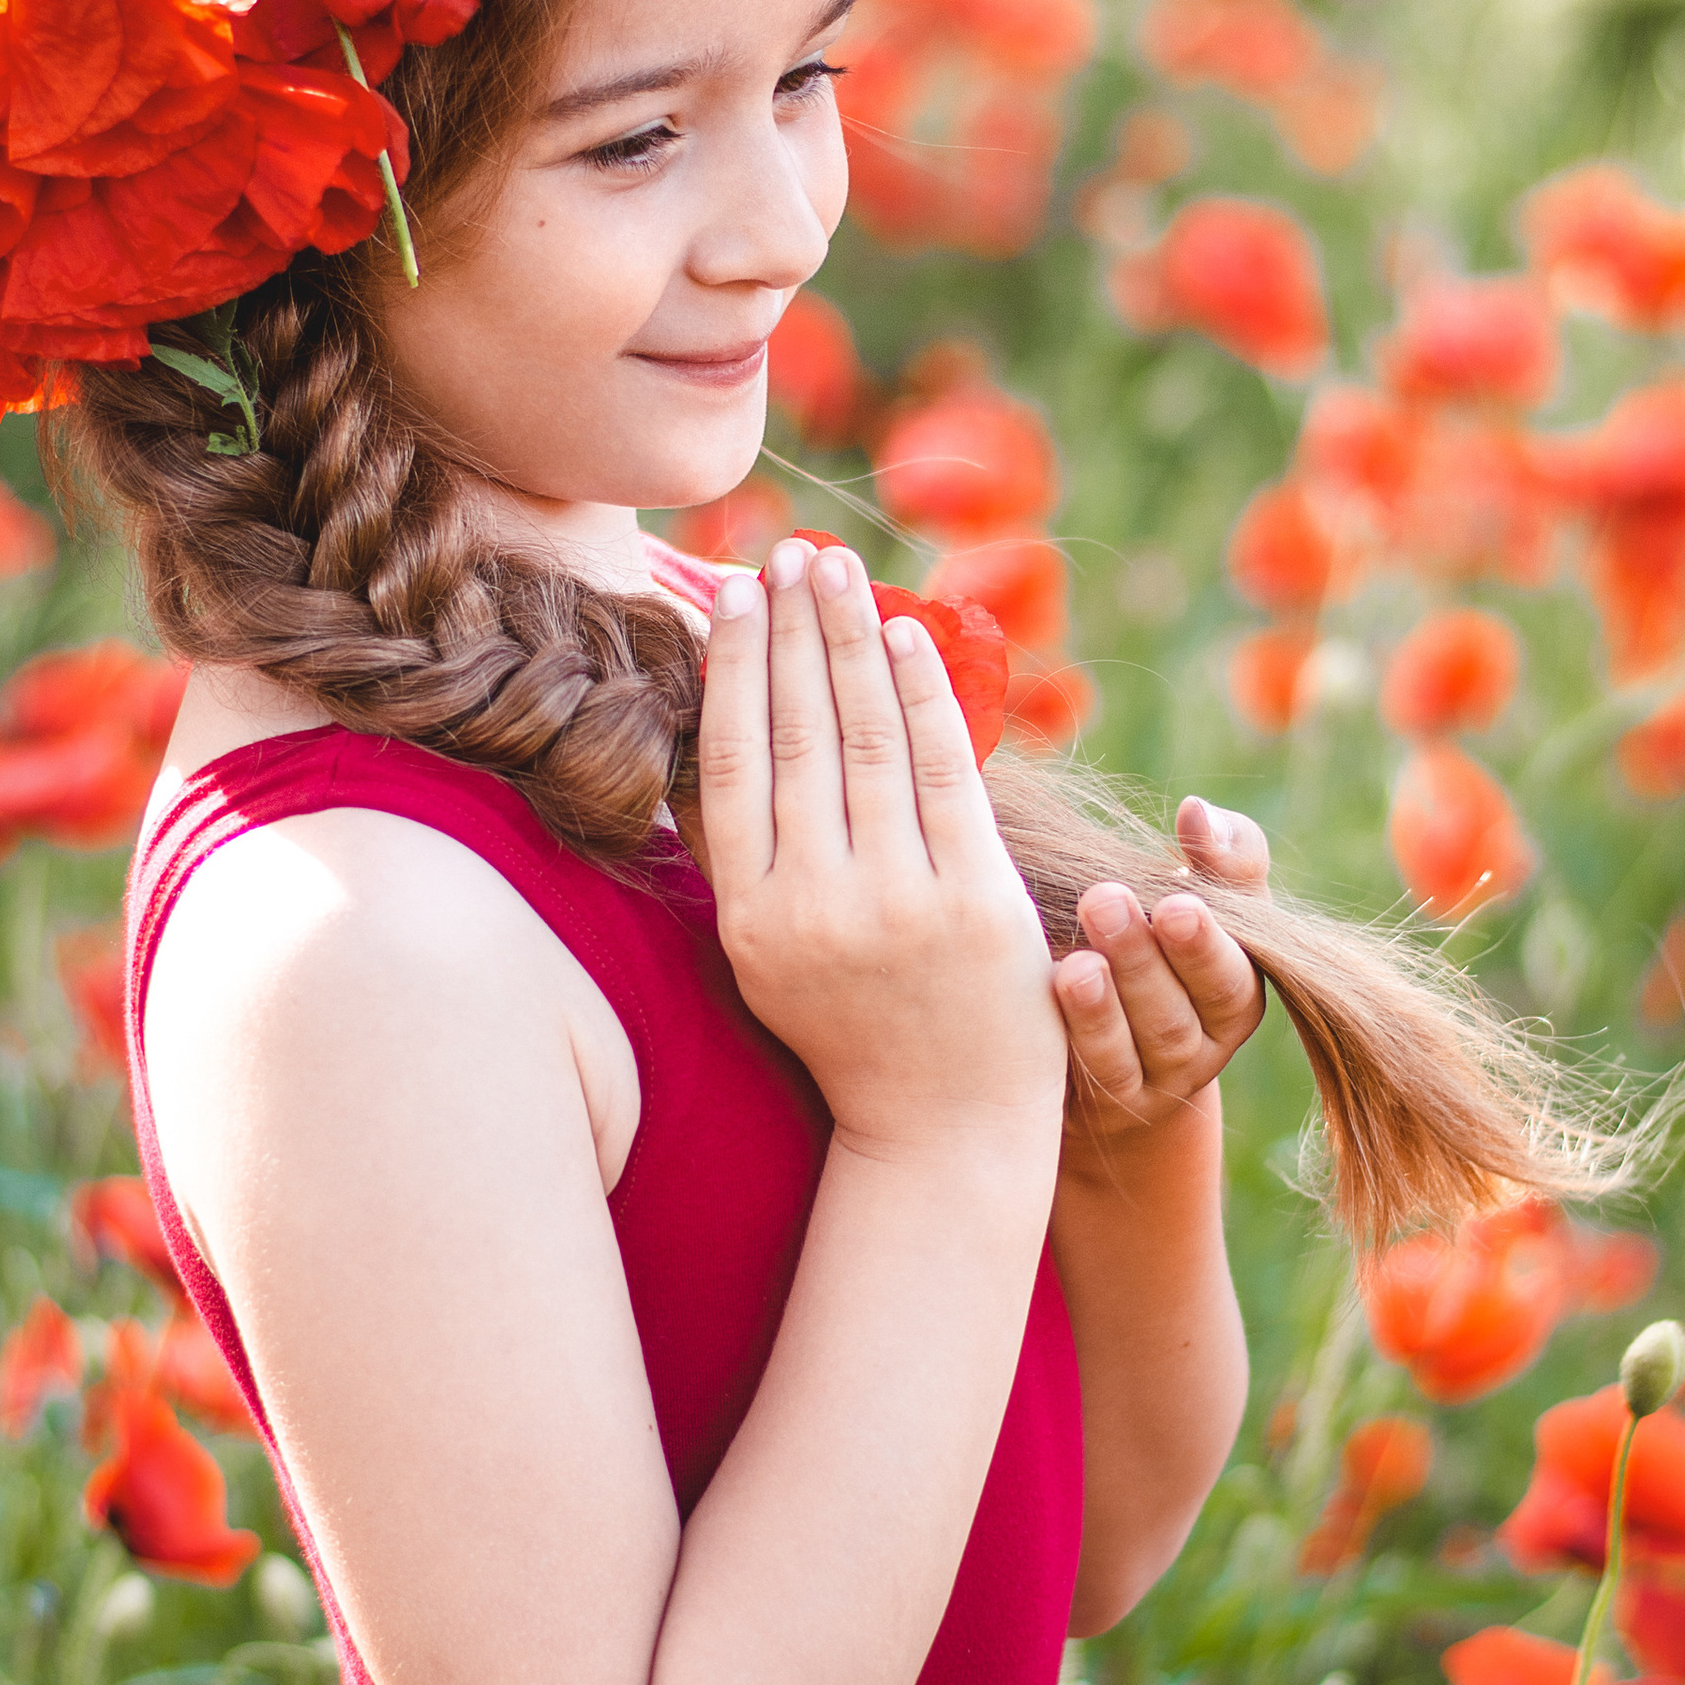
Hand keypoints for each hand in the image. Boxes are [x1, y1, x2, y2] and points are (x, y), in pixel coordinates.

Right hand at [700, 538, 1064, 1164]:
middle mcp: (816, 905)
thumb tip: (709, 732)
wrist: (943, 1128)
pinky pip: (943, 773)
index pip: (732, 763)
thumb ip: (742, 856)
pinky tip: (907, 635)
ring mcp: (899, 903)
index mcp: (751, 918)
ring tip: (838, 573)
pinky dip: (925, 694)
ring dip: (851, 642)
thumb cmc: (852, 1030)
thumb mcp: (769, 954)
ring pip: (866, 741)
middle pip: (796, 736)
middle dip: (792, 632)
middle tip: (788, 556)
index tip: (734, 595)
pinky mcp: (975, 902)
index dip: (734, 669)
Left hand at [1052, 796, 1269, 1176]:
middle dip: (1143, 957)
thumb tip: (1197, 812)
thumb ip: (1219, 854)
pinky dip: (1071, 1039)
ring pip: (1134, 1048)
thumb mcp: (1201, 897)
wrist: (1110, 1036)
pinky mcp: (1099, 1104)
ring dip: (1104, 1005)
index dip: (1205, 943)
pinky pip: (1089, 1077)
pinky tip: (1046, 998)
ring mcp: (1149, 1082)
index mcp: (1234, 994)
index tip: (1176, 901)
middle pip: (1177, 1012)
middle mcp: (1200, 1046)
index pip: (1230, 975)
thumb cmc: (1161, 940)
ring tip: (1075, 964)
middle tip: (1104, 899)